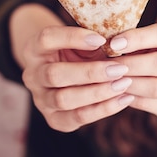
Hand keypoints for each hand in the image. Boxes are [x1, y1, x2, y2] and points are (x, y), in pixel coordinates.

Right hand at [19, 25, 135, 131]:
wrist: (65, 73)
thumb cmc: (76, 51)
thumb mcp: (80, 41)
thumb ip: (92, 40)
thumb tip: (115, 44)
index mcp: (34, 49)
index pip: (47, 39)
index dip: (72, 37)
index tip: (101, 39)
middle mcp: (32, 75)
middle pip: (54, 75)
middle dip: (90, 72)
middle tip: (119, 68)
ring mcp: (41, 99)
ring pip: (64, 99)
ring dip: (97, 93)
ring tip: (123, 84)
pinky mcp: (54, 119)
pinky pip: (77, 117)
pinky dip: (103, 109)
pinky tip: (123, 98)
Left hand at [108, 21, 156, 118]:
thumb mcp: (154, 31)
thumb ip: (138, 37)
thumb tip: (112, 46)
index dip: (138, 39)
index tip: (114, 43)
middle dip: (131, 65)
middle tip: (108, 65)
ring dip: (130, 83)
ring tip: (110, 79)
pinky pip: (155, 105)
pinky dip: (134, 99)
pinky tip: (120, 91)